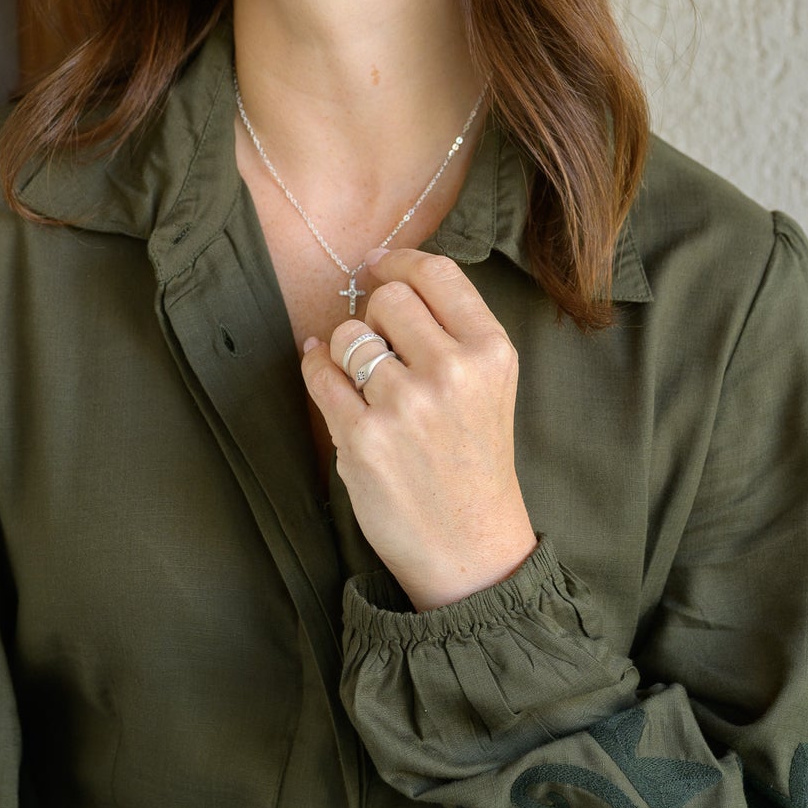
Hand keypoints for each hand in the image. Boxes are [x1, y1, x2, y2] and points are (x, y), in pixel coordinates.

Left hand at [301, 247, 536, 610]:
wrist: (471, 547)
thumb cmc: (474, 457)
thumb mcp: (490, 384)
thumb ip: (451, 328)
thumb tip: (382, 271)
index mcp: (491, 353)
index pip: (435, 274)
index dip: (398, 260)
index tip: (378, 265)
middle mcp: (452, 373)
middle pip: (388, 298)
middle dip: (375, 314)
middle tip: (384, 346)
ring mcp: (405, 407)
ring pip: (348, 335)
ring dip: (348, 349)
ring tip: (366, 378)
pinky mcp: (363, 439)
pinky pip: (320, 374)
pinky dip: (316, 367)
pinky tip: (325, 370)